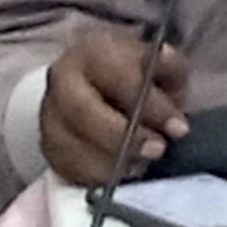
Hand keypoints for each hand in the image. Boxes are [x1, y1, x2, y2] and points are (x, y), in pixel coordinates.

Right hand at [39, 30, 190, 184]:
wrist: (104, 82)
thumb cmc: (138, 72)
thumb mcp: (160, 64)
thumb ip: (168, 65)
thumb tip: (166, 57)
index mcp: (92, 51)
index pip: (117, 78)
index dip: (150, 105)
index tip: (179, 127)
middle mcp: (62, 80)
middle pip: (83, 113)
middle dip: (124, 137)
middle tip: (157, 149)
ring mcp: (49, 115)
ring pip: (70, 145)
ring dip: (111, 161)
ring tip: (142, 163)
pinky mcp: (48, 145)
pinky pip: (66, 167)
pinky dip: (97, 175)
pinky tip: (123, 172)